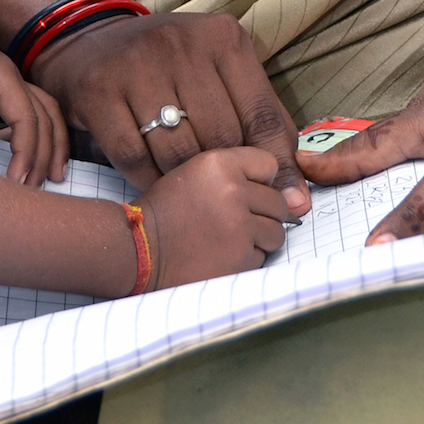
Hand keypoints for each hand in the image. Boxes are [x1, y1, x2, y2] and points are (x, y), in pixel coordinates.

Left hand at [0, 15, 68, 186]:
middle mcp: (9, 77)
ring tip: (52, 176)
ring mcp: (4, 82)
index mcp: (0, 75)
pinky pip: (24, 113)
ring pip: (41, 112)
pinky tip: (27, 159)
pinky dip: (32, 135)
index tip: (16, 182)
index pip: (28, 118)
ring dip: (49, 142)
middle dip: (44, 153)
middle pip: (43, 116)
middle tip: (35, 187)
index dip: (27, 152)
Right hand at [29, 9, 309, 213]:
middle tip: (219, 191)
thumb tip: (296, 195)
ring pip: (178, 151)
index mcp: (222, 37)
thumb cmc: (169, 71)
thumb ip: (262, 125)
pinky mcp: (98, 89)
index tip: (288, 202)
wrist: (88, 46)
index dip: (276, 165)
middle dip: (224, 174)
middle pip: (220, 137)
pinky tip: (155, 181)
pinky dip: (148, 179)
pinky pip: (133, 157)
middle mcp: (180, 43)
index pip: (262, 115)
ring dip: (185, 181)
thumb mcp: (221, 76)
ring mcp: (136, 64)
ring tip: (187, 188)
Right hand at [141, 146, 289, 286]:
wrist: (139, 248)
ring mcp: (239, 226)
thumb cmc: (166, 211)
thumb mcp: (196, 173)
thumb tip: (284, 191)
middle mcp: (233, 190)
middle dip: (262, 213)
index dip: (261, 180)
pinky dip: (247, 259)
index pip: (270, 164)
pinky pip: (262, 257)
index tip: (249, 191)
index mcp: (220, 163)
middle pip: (278, 202)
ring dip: (259, 238)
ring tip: (229, 238)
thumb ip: (236, 173)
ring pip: (276, 232)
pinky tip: (221, 255)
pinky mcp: (240, 257)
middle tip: (235, 221)